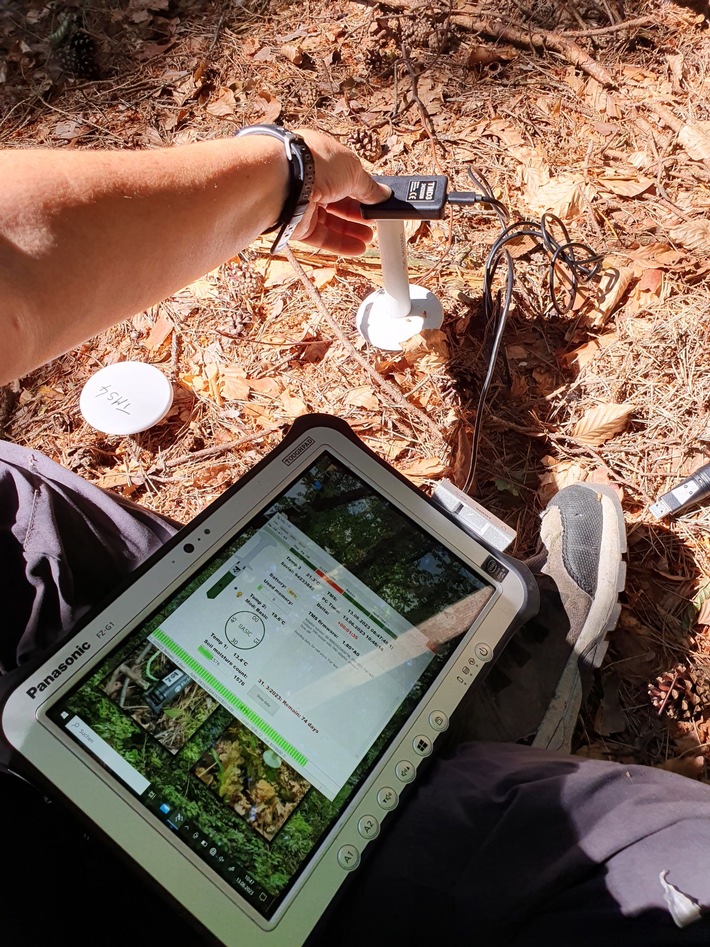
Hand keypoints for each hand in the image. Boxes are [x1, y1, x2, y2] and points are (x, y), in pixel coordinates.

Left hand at [292, 129, 389, 255]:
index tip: (376, 201)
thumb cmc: (315, 164)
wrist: (283, 181)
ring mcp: (303, 204)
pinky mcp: (297, 226)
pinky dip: (341, 244)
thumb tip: (382, 195)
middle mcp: (311, 181)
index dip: (362, 191)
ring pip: (331, 222)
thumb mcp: (353, 170)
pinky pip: (322, 238)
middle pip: (338, 202)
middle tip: (374, 222)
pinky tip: (358, 248)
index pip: (345, 178)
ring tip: (369, 238)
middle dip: (358, 214)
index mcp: (322, 159)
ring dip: (352, 231)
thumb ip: (369, 186)